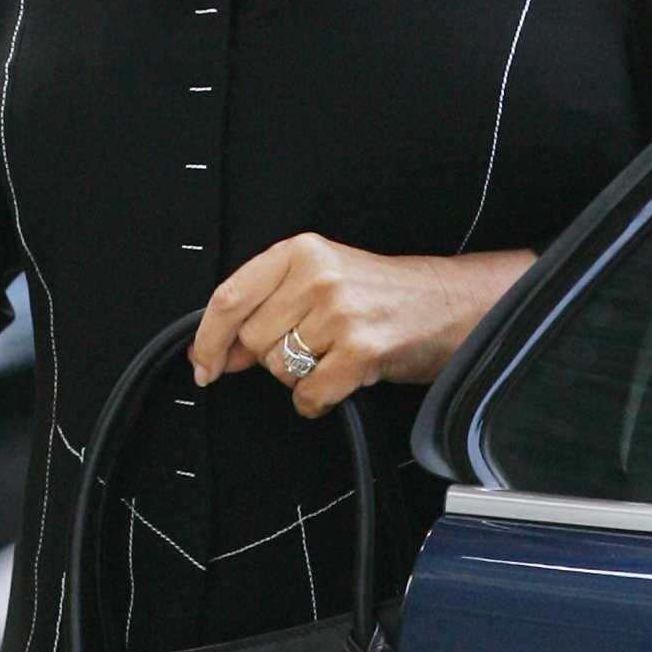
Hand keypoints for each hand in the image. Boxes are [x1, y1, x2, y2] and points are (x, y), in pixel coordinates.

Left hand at [190, 233, 534, 416]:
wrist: (448, 306)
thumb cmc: (383, 294)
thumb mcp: (321, 281)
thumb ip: (268, 307)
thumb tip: (220, 352)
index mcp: (301, 251)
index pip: (229, 297)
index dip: (207, 340)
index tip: (203, 366)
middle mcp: (317, 276)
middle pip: (253, 341)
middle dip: (272, 356)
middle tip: (311, 345)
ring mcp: (339, 313)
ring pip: (278, 369)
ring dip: (300, 376)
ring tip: (334, 354)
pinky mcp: (360, 351)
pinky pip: (308, 395)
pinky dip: (318, 399)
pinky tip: (342, 378)